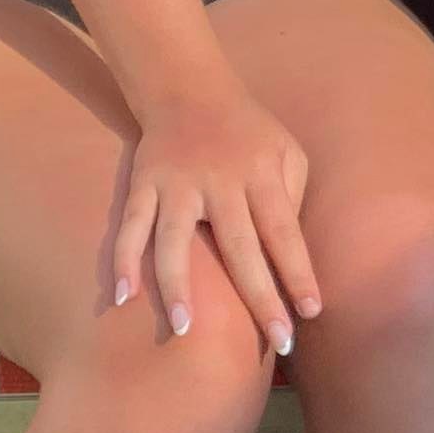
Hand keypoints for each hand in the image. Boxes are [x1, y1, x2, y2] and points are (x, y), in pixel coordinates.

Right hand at [111, 81, 319, 352]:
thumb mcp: (287, 151)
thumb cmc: (249, 132)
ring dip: (177, 286)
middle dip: (260, 298)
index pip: (284, 231)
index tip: (311, 312)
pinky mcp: (143, 184)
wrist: (188, 88)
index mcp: (262, 174)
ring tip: (184, 331)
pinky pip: (131, 226)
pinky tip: (122, 297)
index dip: (298, 272)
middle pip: (240, 247)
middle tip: (276, 344)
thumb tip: (290, 256)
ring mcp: (177, 184)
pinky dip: (123, 260)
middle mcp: (220, 181)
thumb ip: (292, 196)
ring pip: (175, 241)